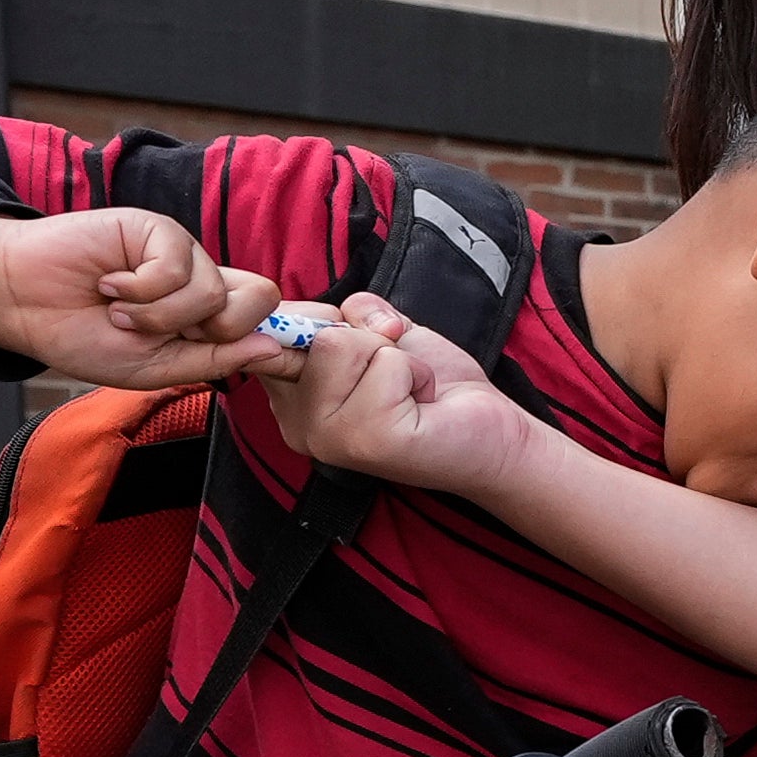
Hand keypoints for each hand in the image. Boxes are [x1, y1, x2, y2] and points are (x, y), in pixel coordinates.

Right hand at [0, 209, 287, 386]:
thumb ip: (212, 359)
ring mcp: (182, 252)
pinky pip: (176, 266)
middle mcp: (203, 280)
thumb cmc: (84, 337)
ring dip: (157, 316)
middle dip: (212, 332)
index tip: (230, 356)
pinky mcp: (156, 228)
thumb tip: (270, 346)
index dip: (265, 337)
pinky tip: (109, 284)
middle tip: (161, 334)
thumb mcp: (154, 367)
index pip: (267, 318)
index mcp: (209, 316)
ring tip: (118, 312)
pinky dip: (138, 289)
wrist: (24, 303)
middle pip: (261, 298)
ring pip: (213, 292)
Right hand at [255, 295, 535, 497]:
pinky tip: (421, 405)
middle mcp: (297, 423)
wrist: (488, 431)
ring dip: (393, 356)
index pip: (268, 330)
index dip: (307, 315)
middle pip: (310, 330)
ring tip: (408, 390)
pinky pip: (383, 364)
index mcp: (289, 396)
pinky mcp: (364, 441)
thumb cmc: (431, 384)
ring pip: (342, 344)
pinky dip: (416, 373)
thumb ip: (346, 315)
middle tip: (393, 374)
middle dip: (364, 335)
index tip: (351, 337)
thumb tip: (340, 321)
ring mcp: (327, 437)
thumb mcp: (379, 333)